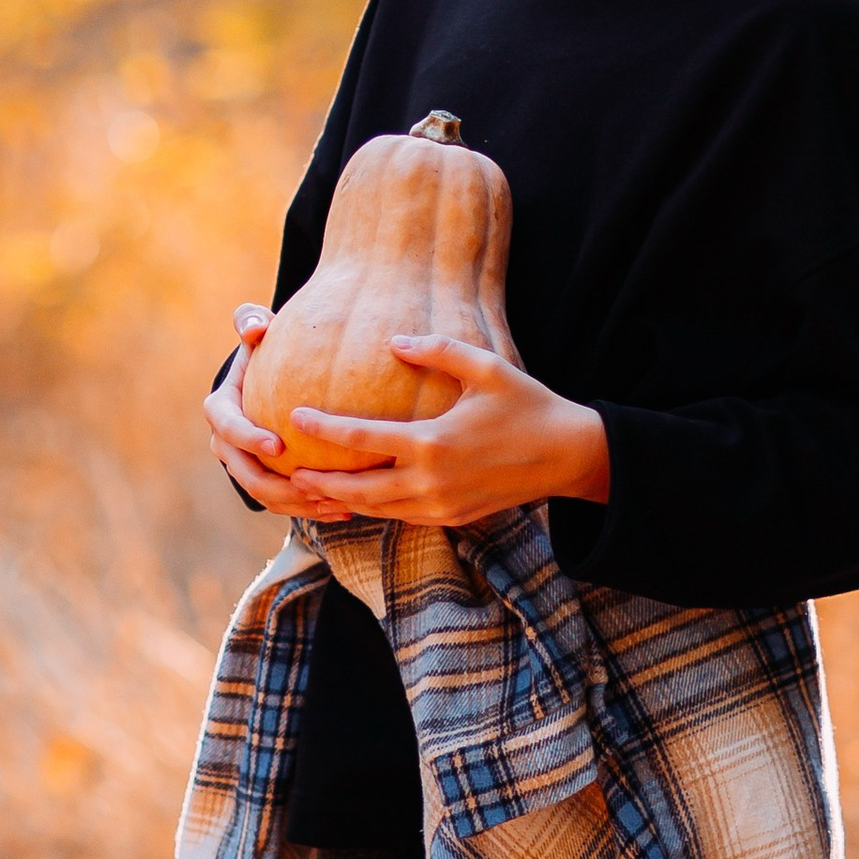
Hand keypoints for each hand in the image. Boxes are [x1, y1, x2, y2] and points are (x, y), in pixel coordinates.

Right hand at [204, 305, 357, 521]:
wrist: (266, 379)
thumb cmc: (264, 348)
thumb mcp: (256, 330)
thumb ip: (251, 321)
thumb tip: (256, 327)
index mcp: (220, 409)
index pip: (227, 428)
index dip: (248, 439)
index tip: (278, 445)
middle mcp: (225, 443)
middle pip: (245, 473)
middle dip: (275, 485)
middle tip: (311, 485)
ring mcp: (243, 465)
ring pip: (265, 495)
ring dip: (297, 503)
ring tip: (334, 502)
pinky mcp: (265, 481)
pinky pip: (283, 503)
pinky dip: (310, 509)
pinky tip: (345, 509)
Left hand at [276, 334, 610, 529]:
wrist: (568, 456)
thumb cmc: (528, 406)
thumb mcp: (487, 367)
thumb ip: (438, 349)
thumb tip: (396, 340)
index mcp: (432, 442)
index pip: (362, 439)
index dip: (324, 428)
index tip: (296, 416)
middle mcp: (431, 482)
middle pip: (358, 489)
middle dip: (320, 481)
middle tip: (289, 471)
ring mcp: (441, 506)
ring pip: (377, 510)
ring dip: (344, 501)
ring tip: (314, 489)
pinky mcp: (453, 517)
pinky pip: (402, 518)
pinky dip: (376, 510)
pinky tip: (359, 499)